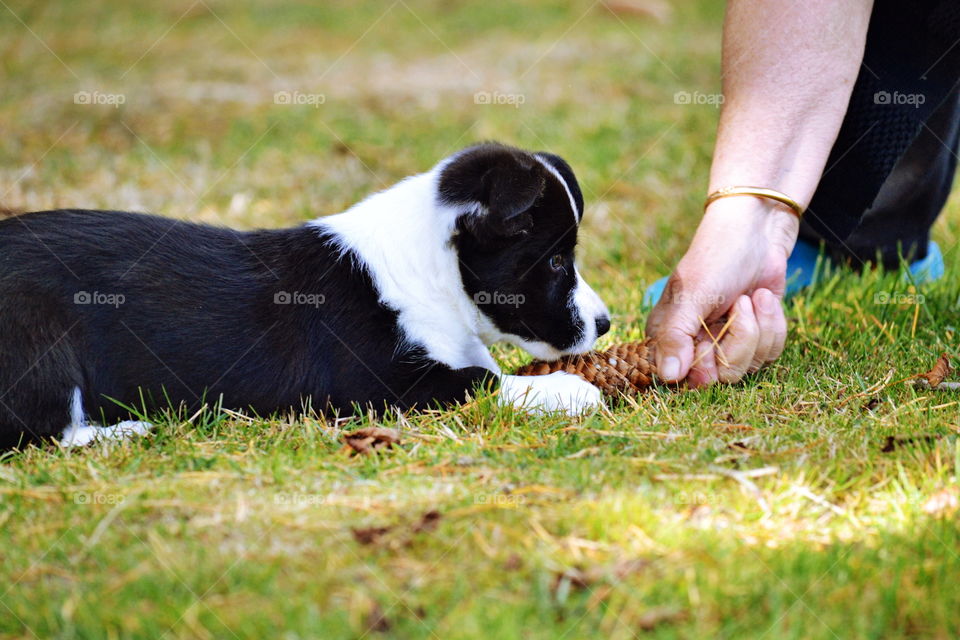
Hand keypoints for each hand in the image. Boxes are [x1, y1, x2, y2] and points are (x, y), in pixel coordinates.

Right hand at [645, 197, 798, 386]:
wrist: (758, 230)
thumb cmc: (717, 257)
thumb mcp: (692, 295)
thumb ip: (676, 337)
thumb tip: (668, 377)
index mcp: (670, 335)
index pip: (684, 377)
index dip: (704, 365)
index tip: (712, 341)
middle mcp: (697, 343)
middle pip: (722, 376)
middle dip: (740, 339)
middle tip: (739, 304)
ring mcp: (728, 341)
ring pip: (750, 366)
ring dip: (759, 327)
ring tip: (751, 296)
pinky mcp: (756, 336)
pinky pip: (770, 354)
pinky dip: (773, 325)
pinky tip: (764, 298)